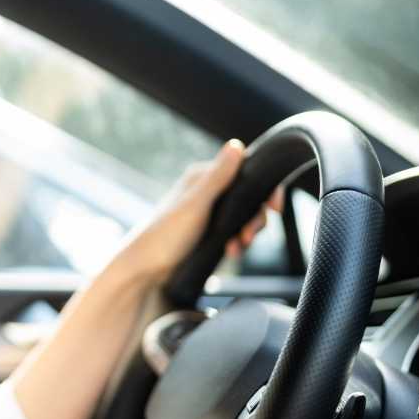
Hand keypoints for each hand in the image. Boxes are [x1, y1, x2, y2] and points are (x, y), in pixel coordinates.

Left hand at [114, 139, 283, 285]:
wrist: (144, 273)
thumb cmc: (164, 237)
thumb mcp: (195, 205)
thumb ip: (218, 177)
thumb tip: (235, 145)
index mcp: (203, 178)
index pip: (246, 171)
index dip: (265, 188)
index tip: (275, 208)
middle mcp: (206, 192)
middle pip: (250, 197)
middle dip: (256, 217)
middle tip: (249, 234)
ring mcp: (208, 214)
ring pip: (244, 218)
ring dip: (247, 233)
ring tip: (237, 247)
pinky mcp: (208, 235)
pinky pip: (234, 234)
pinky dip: (237, 243)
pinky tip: (231, 253)